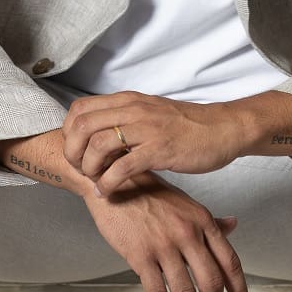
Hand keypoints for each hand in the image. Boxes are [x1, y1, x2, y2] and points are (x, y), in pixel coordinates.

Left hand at [63, 91, 239, 193]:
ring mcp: (147, 129)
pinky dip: (108, 182)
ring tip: (95, 180)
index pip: (80, 109)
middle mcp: (134, 110)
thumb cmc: (186, 126)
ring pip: (98, 144)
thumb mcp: (149, 114)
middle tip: (81, 169)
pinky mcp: (160, 149)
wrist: (222, 129)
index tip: (76, 151)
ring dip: (89, 168)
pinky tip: (108, 191)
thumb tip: (98, 136)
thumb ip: (125, 120)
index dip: (69, 133)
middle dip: (73, 152)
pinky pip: (122, 167)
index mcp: (129, 100)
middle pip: (82, 125)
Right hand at [83, 170, 249, 291]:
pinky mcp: (141, 255)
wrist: (116, 180)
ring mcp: (165, 245)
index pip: (230, 262)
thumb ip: (210, 220)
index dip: (239, 291)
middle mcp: (188, 233)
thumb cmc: (149, 192)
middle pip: (212, 283)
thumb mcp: (186, 203)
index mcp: (202, 220)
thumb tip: (232, 225)